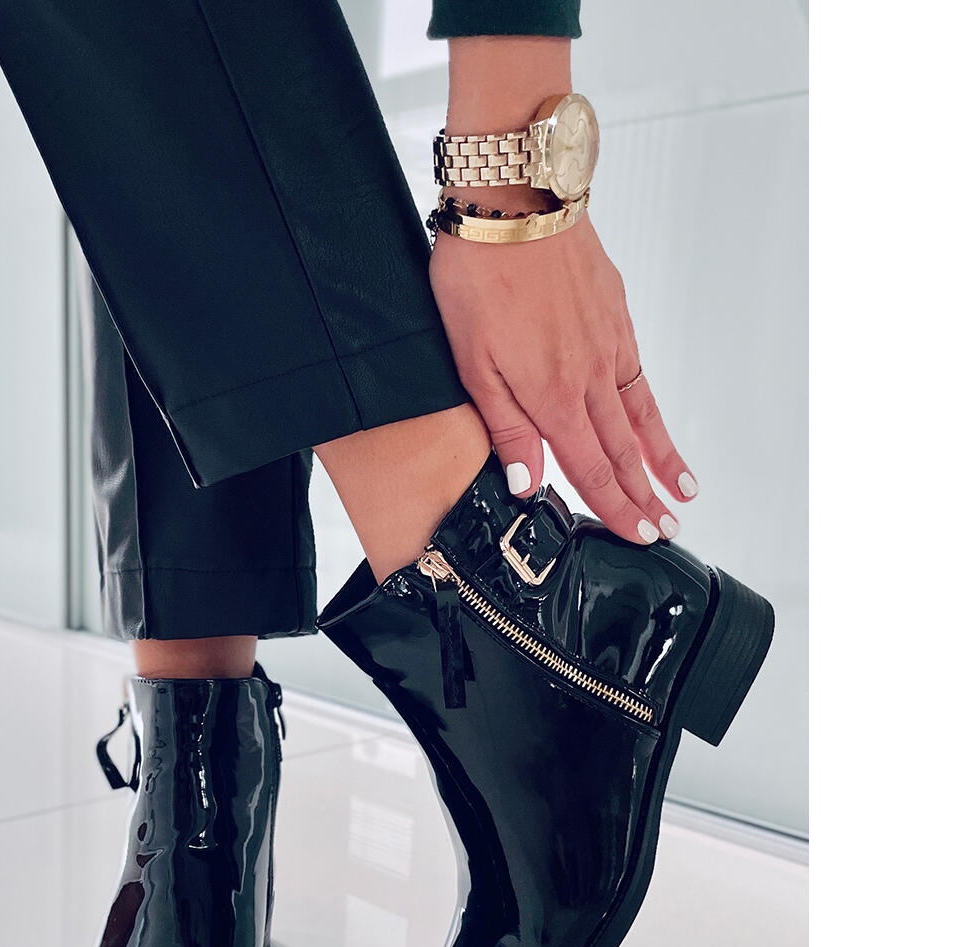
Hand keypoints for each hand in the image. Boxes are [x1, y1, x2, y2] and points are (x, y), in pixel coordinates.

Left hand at [429, 211, 696, 544]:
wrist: (516, 201)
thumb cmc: (480, 276)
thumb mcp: (473, 363)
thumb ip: (505, 427)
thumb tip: (529, 483)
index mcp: (552, 395)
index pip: (592, 469)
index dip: (617, 509)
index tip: (640, 536)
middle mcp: (590, 376)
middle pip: (624, 451)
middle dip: (645, 496)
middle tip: (666, 529)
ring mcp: (609, 343)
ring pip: (640, 416)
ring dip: (660, 459)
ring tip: (682, 489)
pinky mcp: (614, 315)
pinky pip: (639, 376)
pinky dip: (652, 409)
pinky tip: (655, 422)